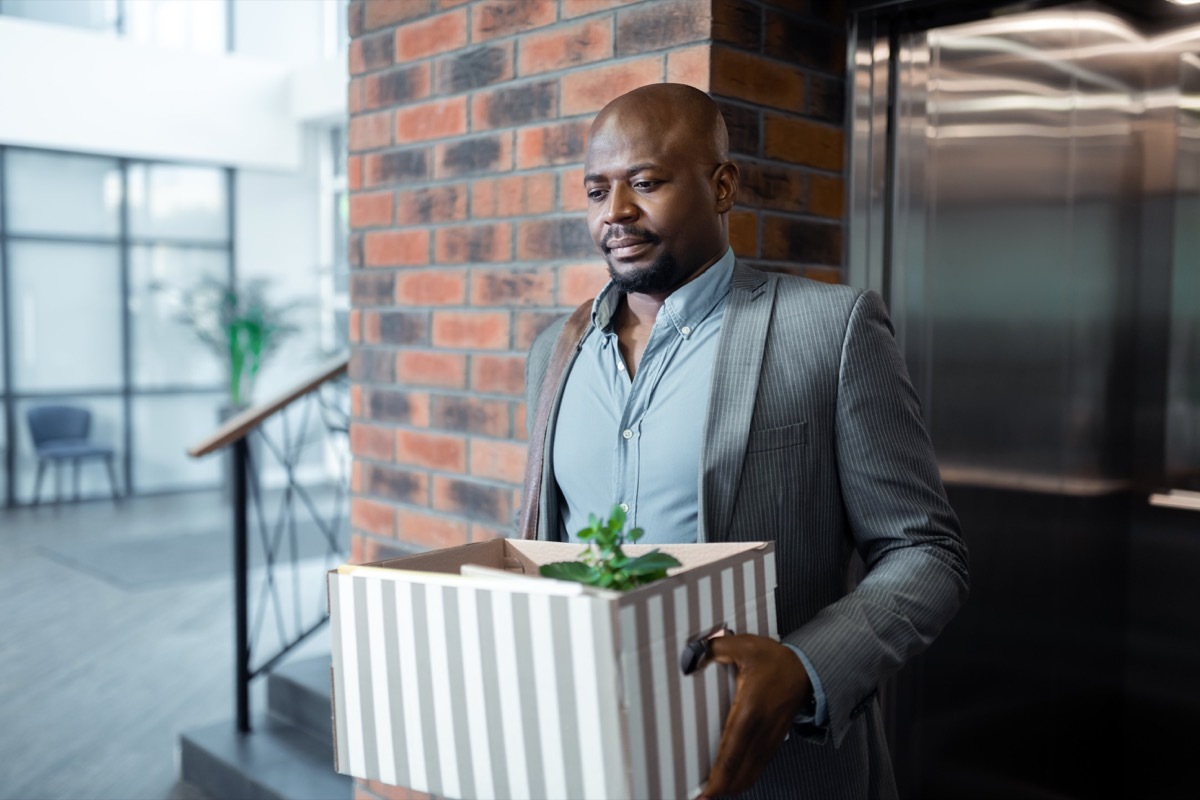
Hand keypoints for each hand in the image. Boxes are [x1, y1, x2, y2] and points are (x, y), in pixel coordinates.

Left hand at [700, 634, 810, 797]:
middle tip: (699, 798)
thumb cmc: (774, 658)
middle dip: (721, 788)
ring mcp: (770, 738)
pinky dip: (745, 778)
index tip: (705, 792)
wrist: (807, 669)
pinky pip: (759, 766)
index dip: (719, 776)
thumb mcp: (744, 645)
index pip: (733, 751)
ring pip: (751, 773)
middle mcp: (761, 729)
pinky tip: (731, 783)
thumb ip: (716, 648)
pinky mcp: (774, 740)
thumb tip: (691, 655)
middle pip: (741, 770)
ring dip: (732, 786)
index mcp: (751, 709)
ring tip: (711, 794)